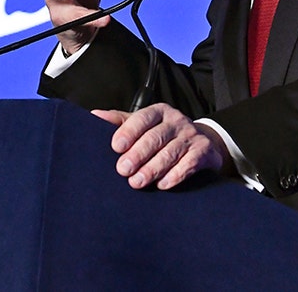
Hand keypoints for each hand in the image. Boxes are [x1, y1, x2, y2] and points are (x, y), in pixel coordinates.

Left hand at [93, 104, 230, 189]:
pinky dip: (174, 176)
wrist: (202, 142)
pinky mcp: (204, 152)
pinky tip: (162, 185)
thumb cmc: (163, 134)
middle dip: (138, 155)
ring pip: (170, 153)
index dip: (129, 132)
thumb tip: (94, 116)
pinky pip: (188, 164)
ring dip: (152, 169)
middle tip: (123, 170)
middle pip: (155, 137)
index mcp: (158, 111)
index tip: (116, 147)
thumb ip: (120, 122)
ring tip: (137, 182)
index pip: (142, 118)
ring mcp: (191, 136)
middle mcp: (176, 121)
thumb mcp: (143, 124)